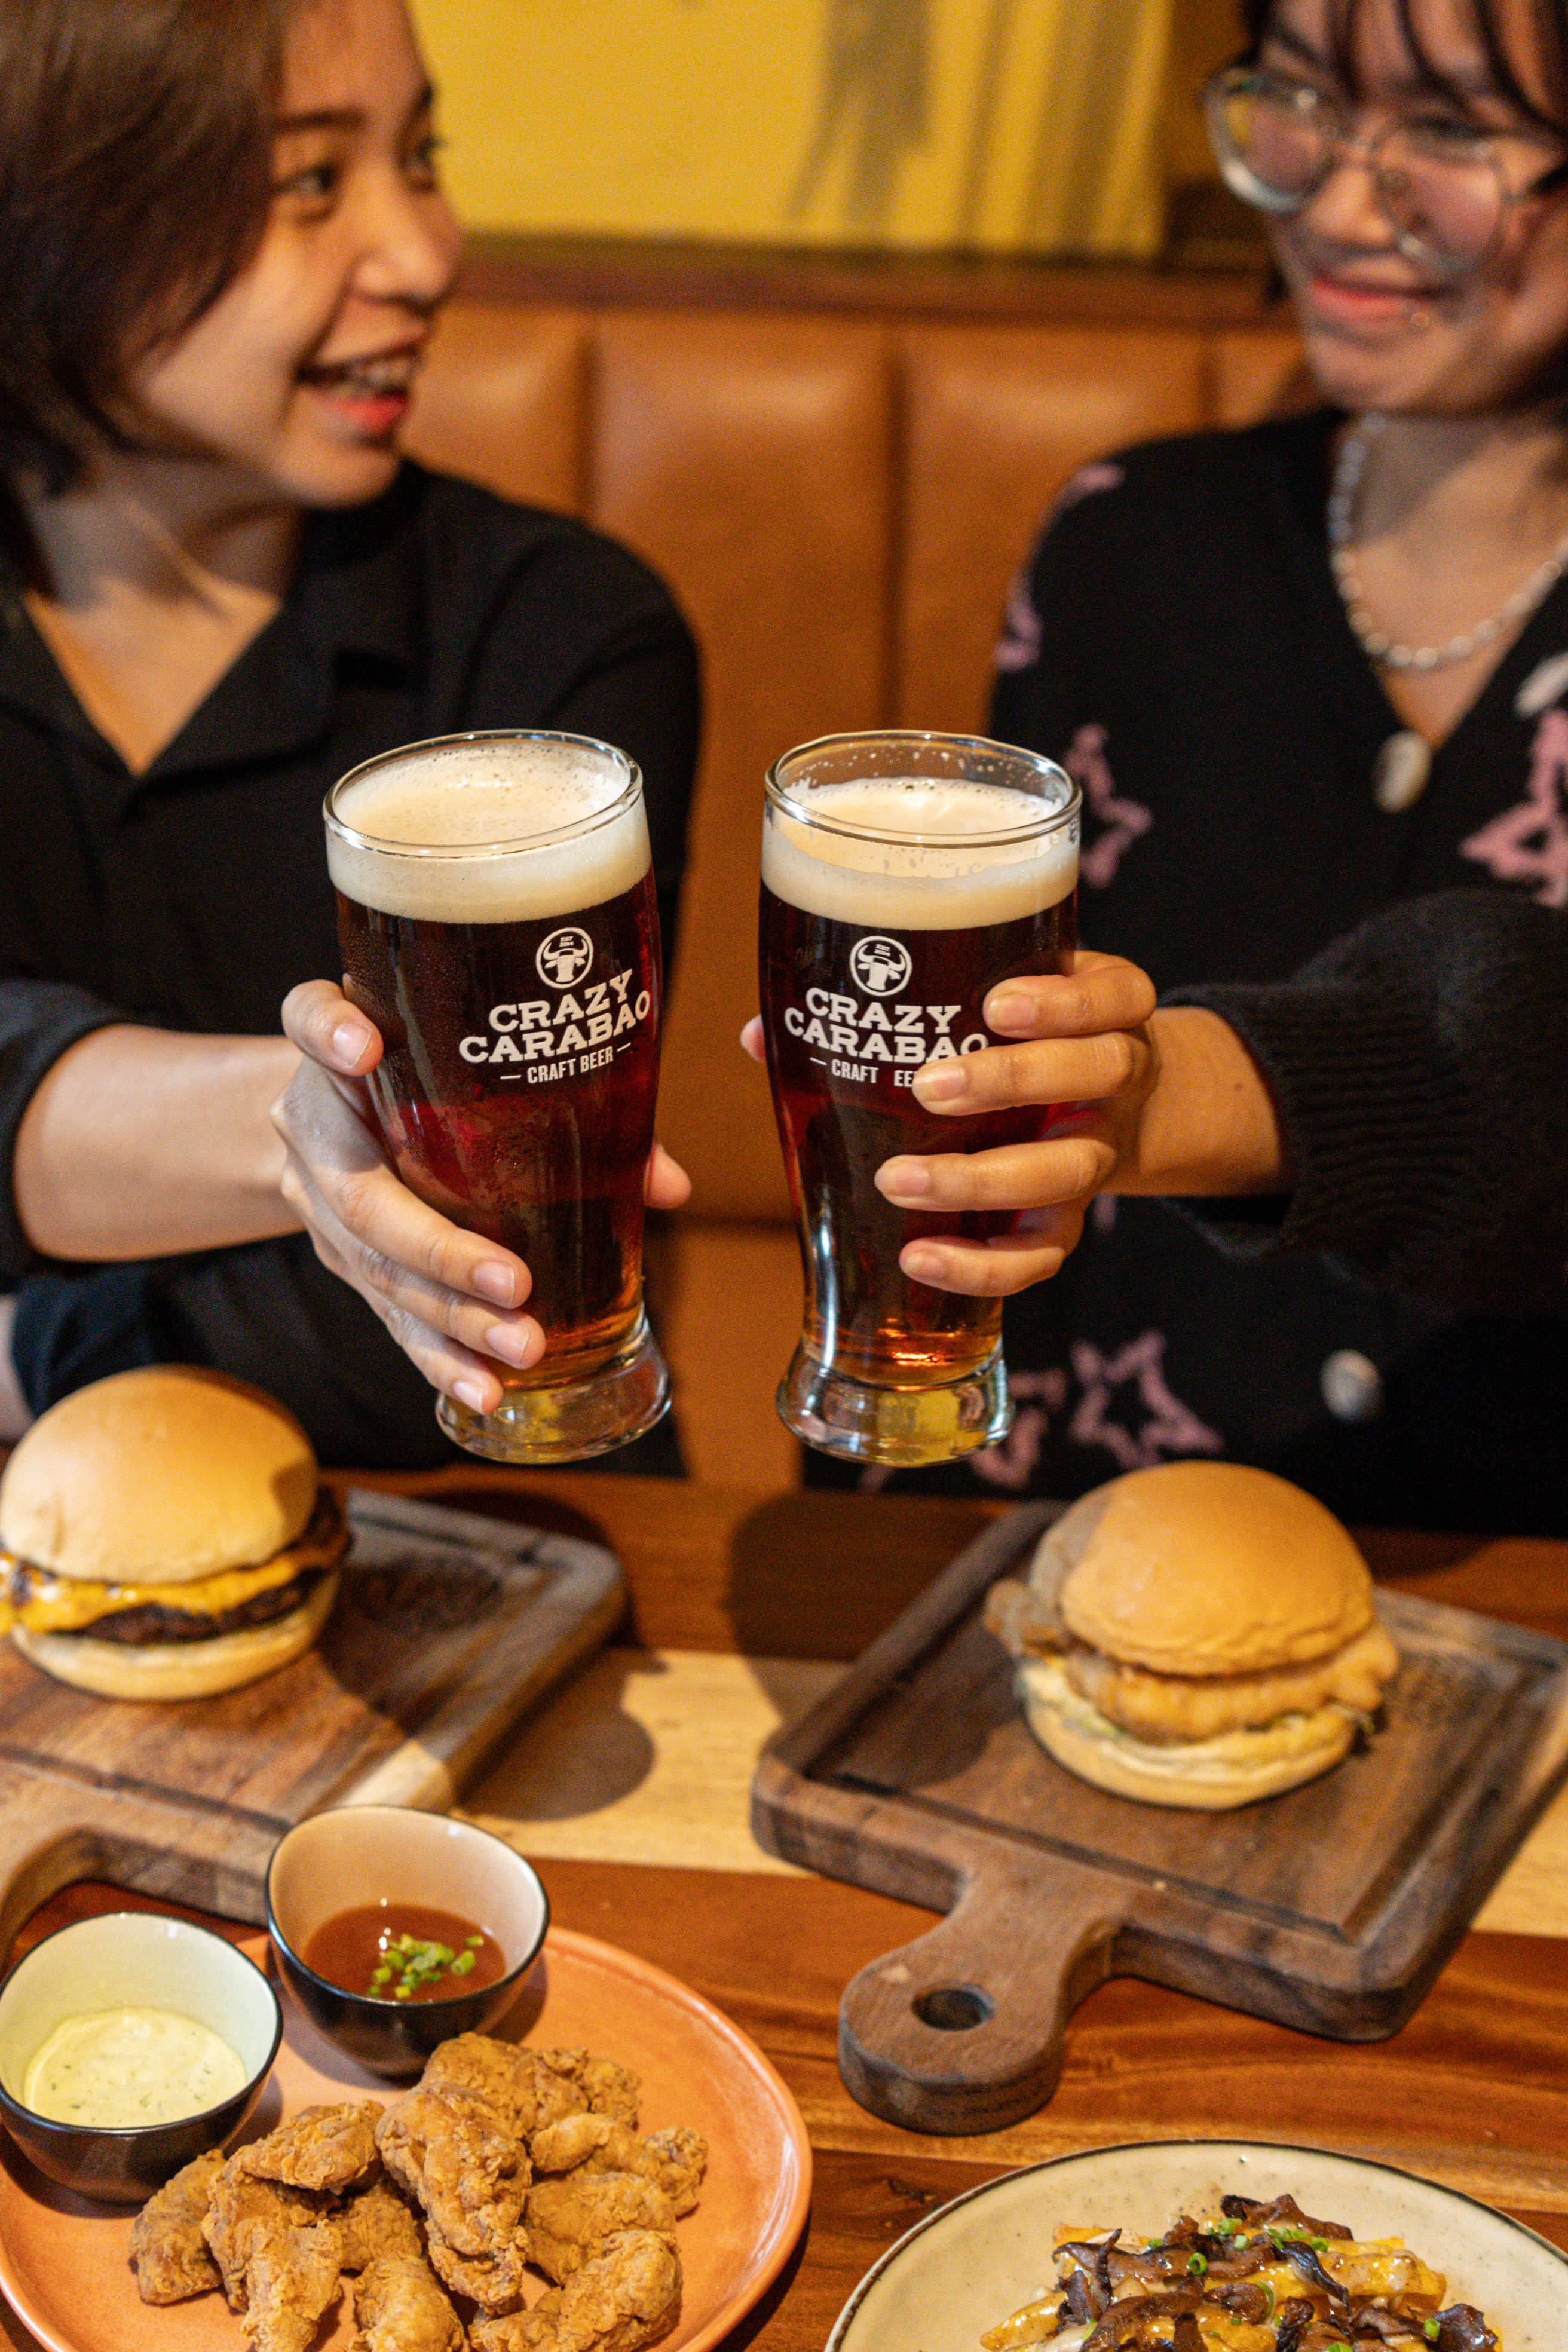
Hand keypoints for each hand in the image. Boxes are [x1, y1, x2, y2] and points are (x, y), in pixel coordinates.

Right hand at [276, 982, 689, 1416]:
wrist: (326, 1117)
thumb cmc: (426, 1077)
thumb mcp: (466, 1063)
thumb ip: (562, 1096)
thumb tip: (667, 1182)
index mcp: (336, 1059)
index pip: (308, 1019)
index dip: (330, 1031)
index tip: (362, 1047)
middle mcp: (314, 1131)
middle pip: (365, 1198)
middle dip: (443, 1251)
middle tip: (514, 1285)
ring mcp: (320, 1206)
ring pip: (379, 1272)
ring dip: (452, 1320)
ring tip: (520, 1349)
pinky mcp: (342, 1263)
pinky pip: (388, 1317)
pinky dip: (439, 1359)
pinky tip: (486, 1393)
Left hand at [868, 951, 1159, 1296]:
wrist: (1107, 1098)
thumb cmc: (1029, 1031)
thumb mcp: (1010, 986)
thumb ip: (921, 997)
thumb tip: (771, 1032)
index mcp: (1112, 1008)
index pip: (1112, 997)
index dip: (1063, 1004)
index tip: (996, 1004)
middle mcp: (1119, 1077)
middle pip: (1097, 1075)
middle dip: (1011, 1081)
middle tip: (929, 1086)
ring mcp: (1101, 1149)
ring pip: (1069, 1170)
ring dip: (982, 1178)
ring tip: (899, 1180)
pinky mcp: (1074, 1214)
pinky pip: (1046, 1251)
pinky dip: (987, 1263)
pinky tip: (922, 1257)